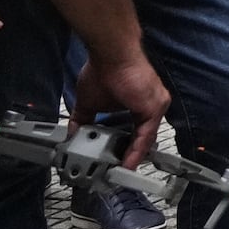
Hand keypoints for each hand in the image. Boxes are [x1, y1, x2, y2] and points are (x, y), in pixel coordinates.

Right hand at [71, 46, 170, 167]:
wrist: (110, 56)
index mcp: (138, 105)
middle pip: (142, 138)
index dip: (124, 150)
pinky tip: (127, 164)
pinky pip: (147, 134)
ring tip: (119, 173)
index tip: (113, 164)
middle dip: (128, 156)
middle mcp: (150, 106)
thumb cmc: (102, 71)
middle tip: (116, 172)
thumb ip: (83, 120)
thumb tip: (72, 135)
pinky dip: (136, 151)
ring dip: (131, 158)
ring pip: (145, 139)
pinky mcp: (155, 106)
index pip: (134, 133)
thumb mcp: (89, 103)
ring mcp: (155, 106)